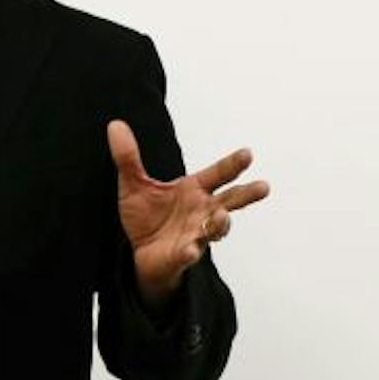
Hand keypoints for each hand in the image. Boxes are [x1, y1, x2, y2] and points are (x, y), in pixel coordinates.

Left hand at [108, 121, 269, 304]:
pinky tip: (190, 250)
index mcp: (194, 189)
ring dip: (221, 223)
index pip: (218, 174)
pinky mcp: (182, 255)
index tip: (248, 154)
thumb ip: (128, 157)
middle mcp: (202, 210)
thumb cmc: (145, 217)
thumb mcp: (133, 185)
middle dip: (246, 194)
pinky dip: (191, 252)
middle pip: (230, 200)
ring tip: (222, 216)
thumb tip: (115, 125)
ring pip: (215, 228)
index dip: (232, 164)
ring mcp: (195, 233)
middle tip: (263, 186)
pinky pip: (189, 253)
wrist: (138, 252)